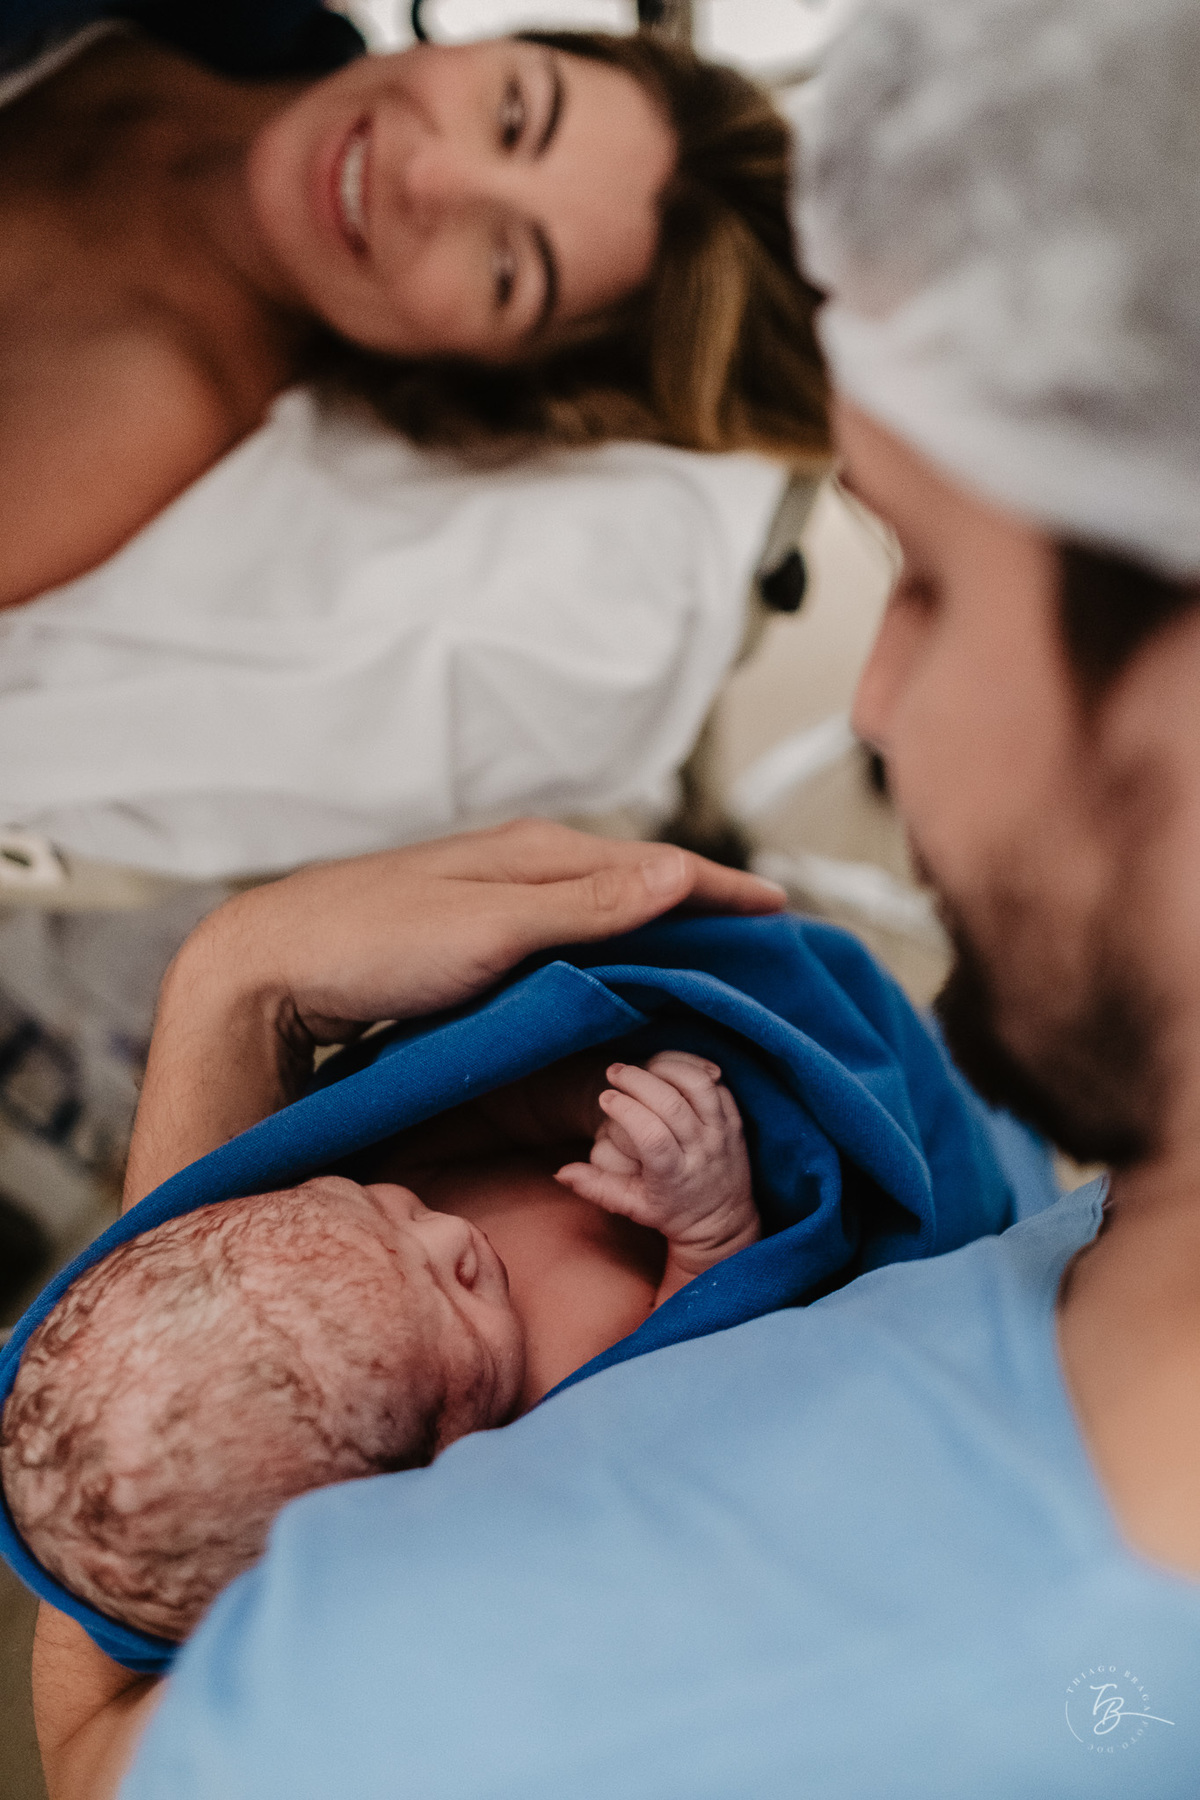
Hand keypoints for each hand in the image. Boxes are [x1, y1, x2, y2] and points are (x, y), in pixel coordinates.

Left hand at [125, 822, 784, 1205]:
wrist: (270, 965)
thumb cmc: (372, 944)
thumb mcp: (491, 926)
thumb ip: (586, 904)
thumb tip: (675, 872)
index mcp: (540, 853)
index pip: (659, 867)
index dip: (725, 890)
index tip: (784, 915)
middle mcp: (524, 866)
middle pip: (639, 884)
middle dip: (703, 907)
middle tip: (762, 944)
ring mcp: (497, 900)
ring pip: (604, 912)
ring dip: (659, 931)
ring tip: (709, 962)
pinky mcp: (473, 937)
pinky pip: (569, 939)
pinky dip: (611, 954)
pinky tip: (620, 978)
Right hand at [555, 1051, 759, 1300]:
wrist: (722, 1218)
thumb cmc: (671, 1210)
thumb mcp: (633, 1206)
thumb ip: (597, 1188)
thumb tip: (561, 1173)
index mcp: (674, 1175)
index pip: (651, 1135)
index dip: (625, 1110)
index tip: (604, 1098)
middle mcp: (702, 1152)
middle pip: (671, 1105)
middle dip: (638, 1081)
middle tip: (614, 1072)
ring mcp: (722, 1134)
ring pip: (698, 1087)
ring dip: (667, 1068)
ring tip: (643, 1068)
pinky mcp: (736, 1121)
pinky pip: (717, 1085)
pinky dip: (692, 1071)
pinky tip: (668, 1071)